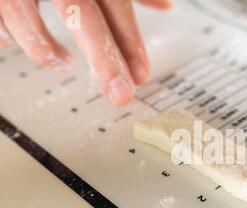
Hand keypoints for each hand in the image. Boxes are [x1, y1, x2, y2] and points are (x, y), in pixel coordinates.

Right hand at [0, 0, 172, 104]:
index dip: (130, 41)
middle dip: (104, 58)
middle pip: (80, 13)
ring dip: (46, 48)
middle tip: (121, 93)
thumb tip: (164, 6)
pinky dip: (8, 36)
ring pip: (25, 15)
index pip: (115, 4)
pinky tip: (17, 44)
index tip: (141, 75)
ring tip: (64, 62)